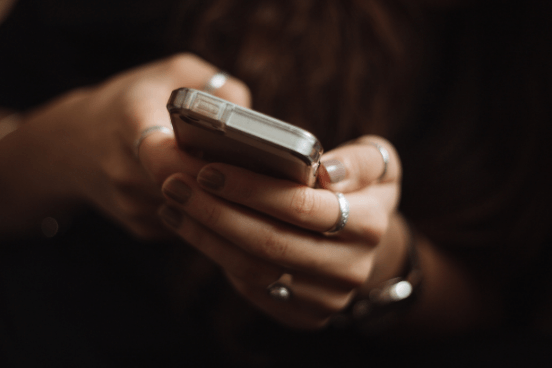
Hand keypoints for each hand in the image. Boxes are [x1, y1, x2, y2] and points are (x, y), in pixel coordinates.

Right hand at [0, 53, 249, 238]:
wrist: (75, 144)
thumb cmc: (133, 101)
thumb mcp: (173, 73)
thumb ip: (218, 88)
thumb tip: (253, 123)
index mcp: (130, 123)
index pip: (165, 157)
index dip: (202, 164)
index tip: (232, 159)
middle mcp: (124, 171)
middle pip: (187, 190)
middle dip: (223, 184)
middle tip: (255, 173)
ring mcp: (131, 206)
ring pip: (193, 212)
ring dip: (217, 200)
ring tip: (238, 180)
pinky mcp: (140, 227)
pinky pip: (186, 224)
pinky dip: (203, 210)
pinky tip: (209, 191)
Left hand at [158, 135, 405, 328]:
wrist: (362, 244)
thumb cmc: (360, 191)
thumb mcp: (377, 164)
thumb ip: (359, 161)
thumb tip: (326, 172)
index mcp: (370, 224)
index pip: (302, 207)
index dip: (252, 189)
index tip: (209, 170)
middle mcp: (351, 268)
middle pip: (271, 242)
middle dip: (216, 212)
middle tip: (176, 184)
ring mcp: (326, 298)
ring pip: (254, 269)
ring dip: (206, 235)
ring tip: (174, 204)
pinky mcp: (303, 315)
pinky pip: (252, 287)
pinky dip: (216, 255)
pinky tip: (191, 227)